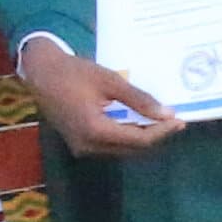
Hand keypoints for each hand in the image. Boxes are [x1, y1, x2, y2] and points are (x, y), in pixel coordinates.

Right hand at [18, 36, 181, 157]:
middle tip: (174, 120)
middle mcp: (88, 145)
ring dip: (142, 137)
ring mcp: (81, 147)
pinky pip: (109, 145)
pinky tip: (138, 122)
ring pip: (122, 149)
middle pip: (131, 148)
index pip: (138, 139)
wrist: (40, 72)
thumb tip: (166, 114)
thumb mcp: (110, 81)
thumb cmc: (74, 72)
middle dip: (155, 136)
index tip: (180, 121)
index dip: (161, 131)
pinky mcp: (79, 143)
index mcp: (95, 130)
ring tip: (161, 121)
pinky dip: (127, 136)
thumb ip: (138, 99)